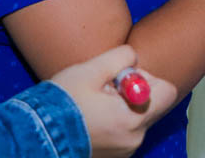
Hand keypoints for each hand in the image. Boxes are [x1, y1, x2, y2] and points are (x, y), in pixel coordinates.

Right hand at [50, 45, 175, 157]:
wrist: (37, 134)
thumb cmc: (63, 102)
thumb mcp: (91, 69)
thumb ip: (121, 57)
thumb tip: (134, 57)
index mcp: (132, 119)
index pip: (166, 92)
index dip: (148, 78)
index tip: (123, 76)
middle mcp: (134, 138)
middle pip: (151, 104)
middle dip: (132, 91)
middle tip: (104, 88)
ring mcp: (125, 150)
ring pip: (136, 117)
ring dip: (121, 105)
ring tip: (93, 103)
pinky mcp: (114, 155)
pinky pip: (125, 130)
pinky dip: (113, 120)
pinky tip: (91, 116)